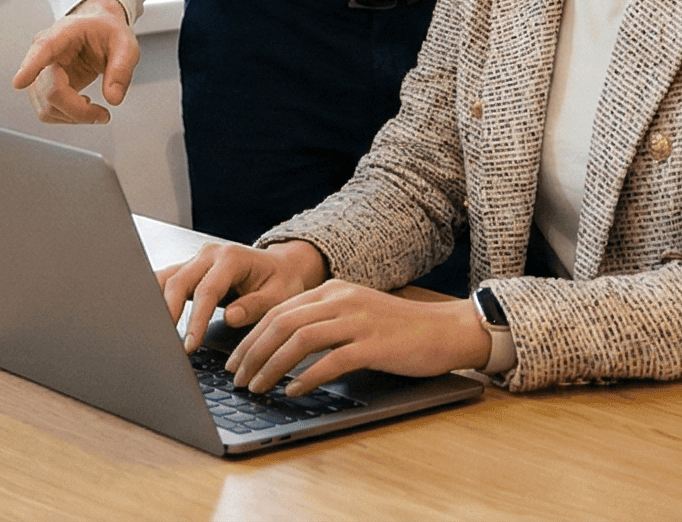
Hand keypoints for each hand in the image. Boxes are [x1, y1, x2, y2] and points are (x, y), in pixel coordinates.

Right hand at [10, 0, 138, 123]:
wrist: (99, 28)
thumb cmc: (107, 30)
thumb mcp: (126, 44)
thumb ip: (122, 69)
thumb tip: (113, 98)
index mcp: (63, 33)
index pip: (43, 49)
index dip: (30, 67)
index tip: (20, 82)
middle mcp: (45, 52)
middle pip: (48, 90)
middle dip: (76, 110)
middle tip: (101, 114)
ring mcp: (41, 71)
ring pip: (45, 106)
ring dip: (71, 116)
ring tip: (95, 110)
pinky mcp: (44, 86)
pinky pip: (47, 110)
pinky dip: (67, 116)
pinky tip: (82, 105)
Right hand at [157, 240, 327, 351]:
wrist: (280, 267)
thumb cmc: (281, 281)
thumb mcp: (279, 295)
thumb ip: (256, 305)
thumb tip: (231, 316)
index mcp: (232, 257)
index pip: (206, 290)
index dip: (195, 319)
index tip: (189, 345)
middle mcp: (209, 254)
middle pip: (178, 281)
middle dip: (168, 313)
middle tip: (164, 343)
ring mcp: (196, 260)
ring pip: (166, 279)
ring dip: (156, 305)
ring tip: (150, 332)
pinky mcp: (189, 270)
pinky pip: (166, 281)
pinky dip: (154, 298)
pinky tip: (148, 317)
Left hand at [226, 281, 490, 395]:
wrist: (445, 330)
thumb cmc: (399, 329)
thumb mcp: (355, 313)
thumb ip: (323, 322)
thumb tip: (283, 349)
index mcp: (332, 289)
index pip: (278, 311)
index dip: (251, 337)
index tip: (236, 362)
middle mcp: (341, 299)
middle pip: (282, 323)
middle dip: (253, 353)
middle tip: (238, 379)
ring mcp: (358, 320)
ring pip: (299, 340)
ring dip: (272, 366)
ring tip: (258, 387)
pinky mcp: (374, 344)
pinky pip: (330, 361)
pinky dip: (306, 377)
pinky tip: (293, 391)